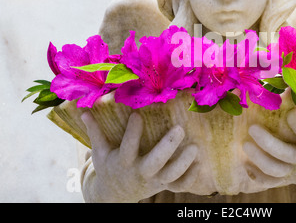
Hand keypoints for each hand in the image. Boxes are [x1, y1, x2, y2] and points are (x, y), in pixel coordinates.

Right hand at [81, 112, 198, 201]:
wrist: (115, 195)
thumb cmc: (109, 167)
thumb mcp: (100, 152)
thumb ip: (95, 132)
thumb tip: (84, 110)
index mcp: (123, 162)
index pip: (127, 147)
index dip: (132, 132)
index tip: (138, 114)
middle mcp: (140, 172)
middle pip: (154, 163)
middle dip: (167, 147)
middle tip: (180, 129)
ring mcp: (154, 181)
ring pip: (171, 175)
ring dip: (184, 162)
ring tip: (195, 146)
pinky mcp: (164, 186)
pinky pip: (180, 186)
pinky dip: (190, 177)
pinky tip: (199, 161)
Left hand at [244, 103, 295, 201]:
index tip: (291, 111)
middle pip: (285, 156)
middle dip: (268, 144)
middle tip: (252, 128)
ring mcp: (294, 172)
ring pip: (274, 171)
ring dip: (258, 159)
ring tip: (245, 145)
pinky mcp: (286, 179)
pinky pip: (269, 182)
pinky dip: (257, 176)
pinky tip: (245, 164)